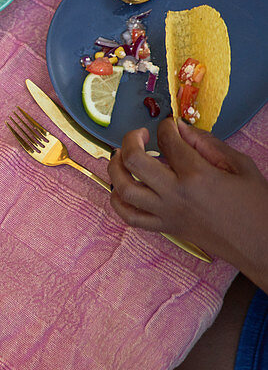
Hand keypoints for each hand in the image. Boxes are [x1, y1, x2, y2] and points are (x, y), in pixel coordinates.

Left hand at [108, 118, 267, 277]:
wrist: (262, 244)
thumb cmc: (258, 206)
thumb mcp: (241, 166)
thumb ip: (208, 144)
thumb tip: (181, 129)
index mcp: (198, 175)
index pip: (168, 141)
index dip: (165, 127)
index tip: (169, 125)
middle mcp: (176, 194)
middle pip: (134, 161)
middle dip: (130, 140)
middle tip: (138, 134)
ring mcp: (167, 213)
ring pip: (123, 189)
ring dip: (115, 169)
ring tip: (120, 157)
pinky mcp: (166, 228)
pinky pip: (130, 217)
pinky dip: (118, 202)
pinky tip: (120, 189)